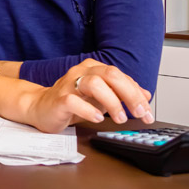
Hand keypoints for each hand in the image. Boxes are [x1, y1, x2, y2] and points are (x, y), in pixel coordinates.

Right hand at [27, 59, 152, 132]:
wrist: (40, 107)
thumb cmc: (71, 101)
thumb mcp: (100, 97)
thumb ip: (121, 94)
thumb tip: (145, 95)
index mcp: (93, 69)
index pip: (120, 76)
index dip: (137, 93)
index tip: (147, 111)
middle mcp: (81, 72)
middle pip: (110, 75)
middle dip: (129, 94)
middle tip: (139, 113)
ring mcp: (69, 84)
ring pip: (94, 84)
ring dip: (112, 102)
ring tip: (120, 118)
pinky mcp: (59, 99)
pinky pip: (74, 101)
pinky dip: (89, 110)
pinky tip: (98, 119)